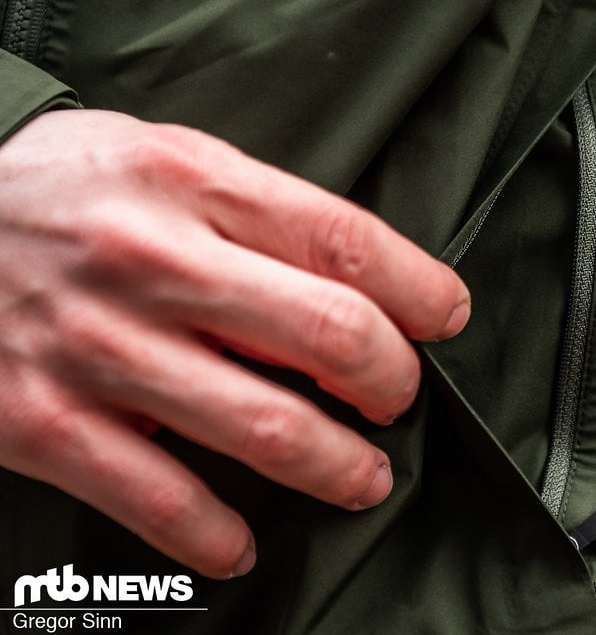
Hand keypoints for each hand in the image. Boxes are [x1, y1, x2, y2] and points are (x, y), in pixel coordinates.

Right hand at [0, 110, 469, 578]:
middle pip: (330, 334)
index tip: (446, 319)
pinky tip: (243, 544)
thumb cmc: (60, 190)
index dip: (421, 291)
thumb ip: (258, 210)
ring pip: (265, 428)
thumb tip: (357, 278)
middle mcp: (152, 262)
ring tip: (360, 477)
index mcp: (192, 183)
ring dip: (337, 468)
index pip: (348, 241)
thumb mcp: (162, 157)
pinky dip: (218, 535)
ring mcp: (98, 347)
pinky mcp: (44, 421)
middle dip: (392, 382)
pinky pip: (160, 499)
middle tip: (396, 399)